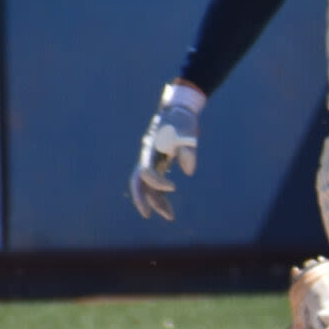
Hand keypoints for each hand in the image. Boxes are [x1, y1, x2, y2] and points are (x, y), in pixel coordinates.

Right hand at [129, 81, 204, 220]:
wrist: (180, 111)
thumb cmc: (183, 121)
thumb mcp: (188, 132)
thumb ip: (188, 150)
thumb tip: (189, 171)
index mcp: (150, 149)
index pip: (147, 171)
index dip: (157, 182)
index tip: (174, 187)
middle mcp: (148, 157)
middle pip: (139, 182)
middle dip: (142, 198)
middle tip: (148, 215)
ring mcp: (152, 161)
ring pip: (148, 187)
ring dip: (156, 202)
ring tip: (170, 217)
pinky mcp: (159, 165)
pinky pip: (156, 185)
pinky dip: (161, 197)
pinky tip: (169, 210)